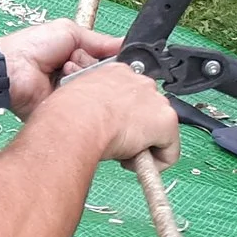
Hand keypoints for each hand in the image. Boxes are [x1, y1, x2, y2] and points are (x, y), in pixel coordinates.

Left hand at [0, 20, 123, 115]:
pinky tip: (64, 84)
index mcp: (78, 58)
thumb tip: (125, 43)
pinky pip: (82, 106)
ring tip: (64, 69)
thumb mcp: (69, 32)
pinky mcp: (65, 111)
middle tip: (72, 59)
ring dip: (82, 77)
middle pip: (103, 77)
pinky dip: (76, 94)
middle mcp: (77, 77)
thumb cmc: (33, 45)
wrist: (10, 68)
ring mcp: (71, 95)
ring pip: (95, 91)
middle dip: (91, 66)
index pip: (106, 63)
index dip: (110, 60)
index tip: (115, 58)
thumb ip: (99, 40)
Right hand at [50, 60, 179, 170]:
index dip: (123, 117)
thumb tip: (92, 120)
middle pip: (149, 110)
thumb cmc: (66, 114)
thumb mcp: (77, 101)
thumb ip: (91, 105)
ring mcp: (155, 100)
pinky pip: (170, 152)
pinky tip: (133, 164)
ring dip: (144, 144)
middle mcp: (139, 81)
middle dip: (136, 129)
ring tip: (123, 154)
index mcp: (115, 72)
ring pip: (160, 130)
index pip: (130, 95)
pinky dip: (156, 163)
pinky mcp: (166, 122)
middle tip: (117, 143)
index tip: (113, 128)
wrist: (75, 121)